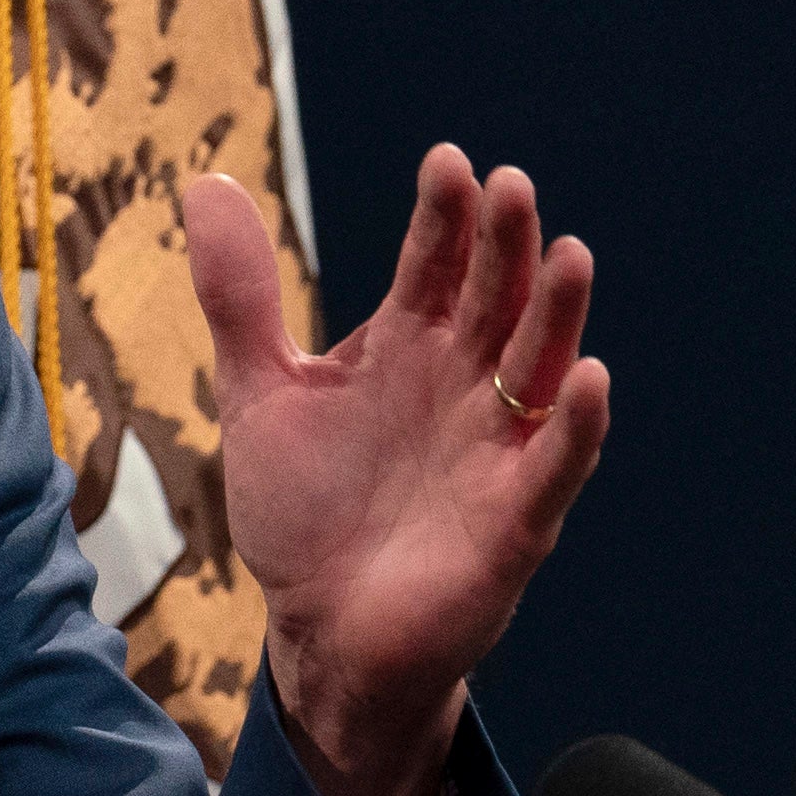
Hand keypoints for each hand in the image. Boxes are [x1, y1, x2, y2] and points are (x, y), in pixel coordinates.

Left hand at [192, 151, 611, 795]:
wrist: (321, 632)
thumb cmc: (304, 512)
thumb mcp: (259, 394)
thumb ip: (240, 296)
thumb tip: (208, 182)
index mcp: (406, 347)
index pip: (432, 265)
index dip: (442, 217)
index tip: (445, 162)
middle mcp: (461, 385)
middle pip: (493, 299)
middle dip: (503, 245)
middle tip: (508, 186)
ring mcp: (493, 447)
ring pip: (538, 365)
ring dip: (557, 312)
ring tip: (569, 254)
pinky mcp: (514, 518)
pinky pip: (554, 464)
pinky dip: (573, 424)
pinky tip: (588, 378)